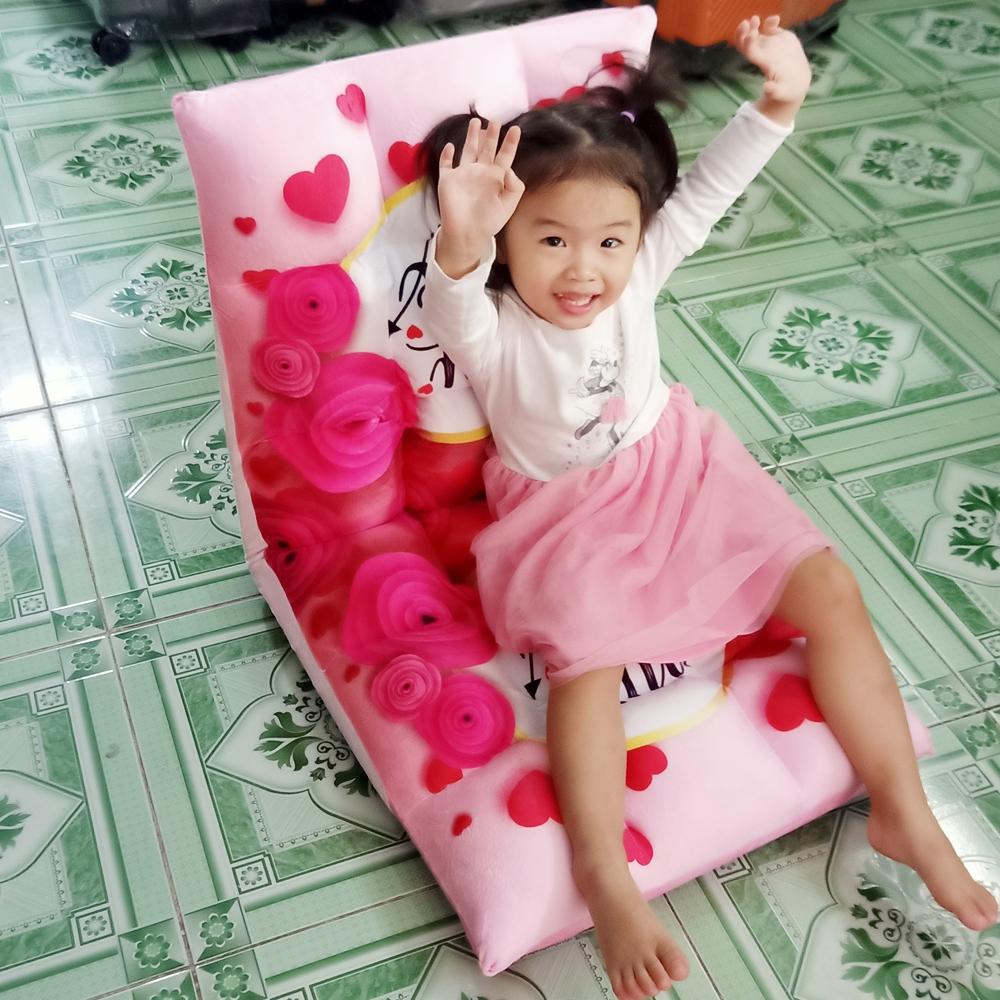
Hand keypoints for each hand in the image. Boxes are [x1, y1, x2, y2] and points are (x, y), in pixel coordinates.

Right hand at [438, 118, 523, 245]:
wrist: (467, 234)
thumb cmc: (489, 222)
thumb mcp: (509, 205)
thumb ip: (514, 185)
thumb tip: (507, 167)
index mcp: (496, 178)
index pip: (505, 156)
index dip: (510, 143)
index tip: (516, 129)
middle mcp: (480, 173)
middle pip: (487, 148)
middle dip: (491, 134)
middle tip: (496, 120)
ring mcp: (463, 175)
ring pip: (468, 150)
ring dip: (471, 136)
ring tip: (476, 121)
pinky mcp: (448, 180)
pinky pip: (446, 164)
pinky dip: (447, 155)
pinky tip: (450, 146)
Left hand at [734, 15, 810, 104]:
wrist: (798, 82)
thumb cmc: (788, 89)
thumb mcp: (782, 92)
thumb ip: (774, 91)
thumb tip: (767, 88)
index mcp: (762, 61)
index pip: (749, 51)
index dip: (747, 42)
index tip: (752, 33)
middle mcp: (762, 51)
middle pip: (746, 41)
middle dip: (744, 32)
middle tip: (748, 23)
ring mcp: (769, 44)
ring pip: (756, 32)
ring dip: (753, 24)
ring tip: (755, 19)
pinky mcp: (779, 39)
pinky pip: (770, 27)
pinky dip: (771, 22)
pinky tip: (776, 19)